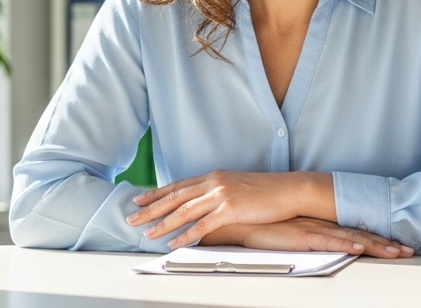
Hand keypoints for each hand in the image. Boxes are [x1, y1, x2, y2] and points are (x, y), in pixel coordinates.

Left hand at [127, 170, 334, 247]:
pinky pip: (202, 225)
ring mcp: (221, 195)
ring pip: (184, 211)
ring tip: (147, 234)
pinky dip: (186, 235)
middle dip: (151, 208)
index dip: (156, 192)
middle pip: (175, 197)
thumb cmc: (266, 191)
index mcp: (214, 176)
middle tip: (131, 217)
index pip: (178, 184)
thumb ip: (218, 191)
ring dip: (163, 223)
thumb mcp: (237, 186)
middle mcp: (213, 183)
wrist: (289, 190)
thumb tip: (203, 202)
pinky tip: (174, 243)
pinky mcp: (230, 209)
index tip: (139, 198)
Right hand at [202, 218, 414, 258]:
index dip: (377, 238)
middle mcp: (321, 224)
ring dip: (376, 246)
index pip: (355, 231)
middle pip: (361, 234)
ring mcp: (313, 229)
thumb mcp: (288, 232)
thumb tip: (318, 244)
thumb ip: (305, 237)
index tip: (397, 244)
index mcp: (320, 224)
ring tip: (397, 252)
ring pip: (352, 238)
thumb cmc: (261, 226)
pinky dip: (346, 244)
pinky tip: (361, 247)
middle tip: (409, 250)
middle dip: (386, 244)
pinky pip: (328, 241)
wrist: (239, 218)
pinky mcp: (301, 236)